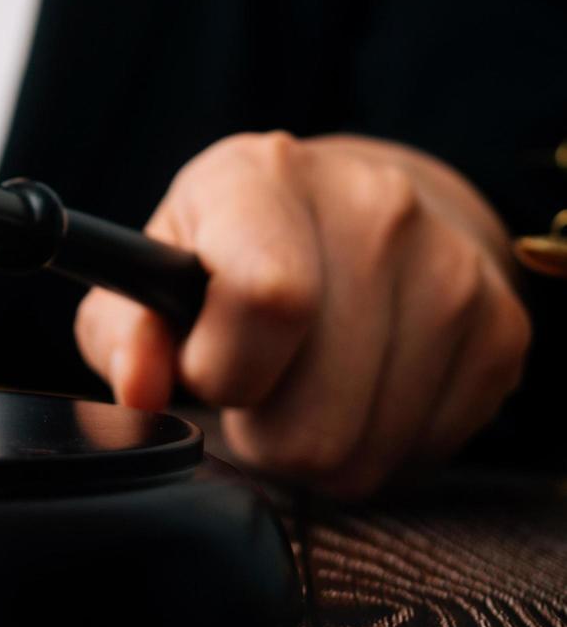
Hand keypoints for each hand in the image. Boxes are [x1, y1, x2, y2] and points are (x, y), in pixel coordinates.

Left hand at [75, 132, 528, 497]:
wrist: (357, 219)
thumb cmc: (226, 259)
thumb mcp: (149, 278)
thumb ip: (124, 332)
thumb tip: (142, 387)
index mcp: (263, 178)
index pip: (270, 299)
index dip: (226, 371)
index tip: (208, 374)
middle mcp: (374, 207)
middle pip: (319, 404)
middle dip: (266, 433)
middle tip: (256, 397)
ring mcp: (451, 265)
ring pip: (371, 445)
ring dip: (324, 446)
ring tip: (304, 394)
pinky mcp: (502, 324)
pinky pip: (427, 448)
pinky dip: (384, 445)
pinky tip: (360, 394)